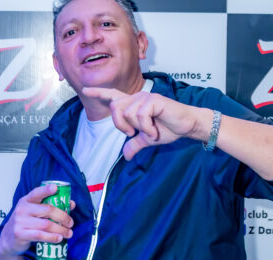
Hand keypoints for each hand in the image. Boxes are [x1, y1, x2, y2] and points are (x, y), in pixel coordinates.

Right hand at [0, 184, 74, 256]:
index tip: (55, 188)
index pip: (37, 193)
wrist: (9, 239)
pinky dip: (52, 237)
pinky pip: (40, 235)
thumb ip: (52, 206)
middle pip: (48, 210)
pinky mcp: (20, 234)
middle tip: (71, 223)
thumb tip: (71, 204)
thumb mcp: (35, 211)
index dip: (46, 190)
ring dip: (61, 229)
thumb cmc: (27, 222)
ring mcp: (20, 222)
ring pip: (46, 224)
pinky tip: (59, 238)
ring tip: (69, 233)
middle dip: (63, 217)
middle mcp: (22, 209)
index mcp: (27, 200)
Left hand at [82, 87, 203, 159]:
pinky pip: (140, 116)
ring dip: (139, 128)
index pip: (113, 96)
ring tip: (151, 131)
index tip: (86, 89)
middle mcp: (137, 98)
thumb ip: (135, 144)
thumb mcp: (148, 139)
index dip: (99, 92)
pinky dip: (147, 128)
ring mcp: (145, 98)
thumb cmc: (169, 128)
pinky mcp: (154, 100)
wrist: (187, 126)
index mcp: (134, 105)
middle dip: (120, 124)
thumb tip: (126, 156)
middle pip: (114, 107)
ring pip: (127, 113)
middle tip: (132, 133)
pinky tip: (155, 129)